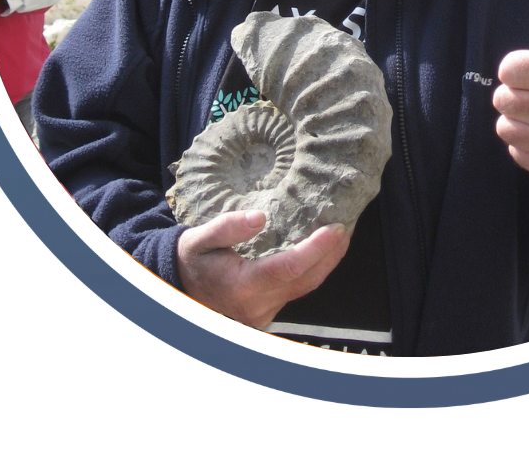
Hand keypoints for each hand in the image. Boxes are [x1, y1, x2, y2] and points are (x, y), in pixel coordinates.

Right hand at [175, 211, 350, 328]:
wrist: (180, 287)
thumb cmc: (192, 260)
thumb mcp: (200, 238)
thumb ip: (228, 227)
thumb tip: (261, 217)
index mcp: (242, 287)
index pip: (289, 268)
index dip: (316, 249)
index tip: (335, 228)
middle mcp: (257, 305)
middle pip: (306, 280)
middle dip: (332, 254)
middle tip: (348, 225)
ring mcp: (265, 311)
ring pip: (306, 288)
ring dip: (328, 262)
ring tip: (342, 235)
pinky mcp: (269, 310)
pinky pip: (299, 290)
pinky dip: (314, 270)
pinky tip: (323, 251)